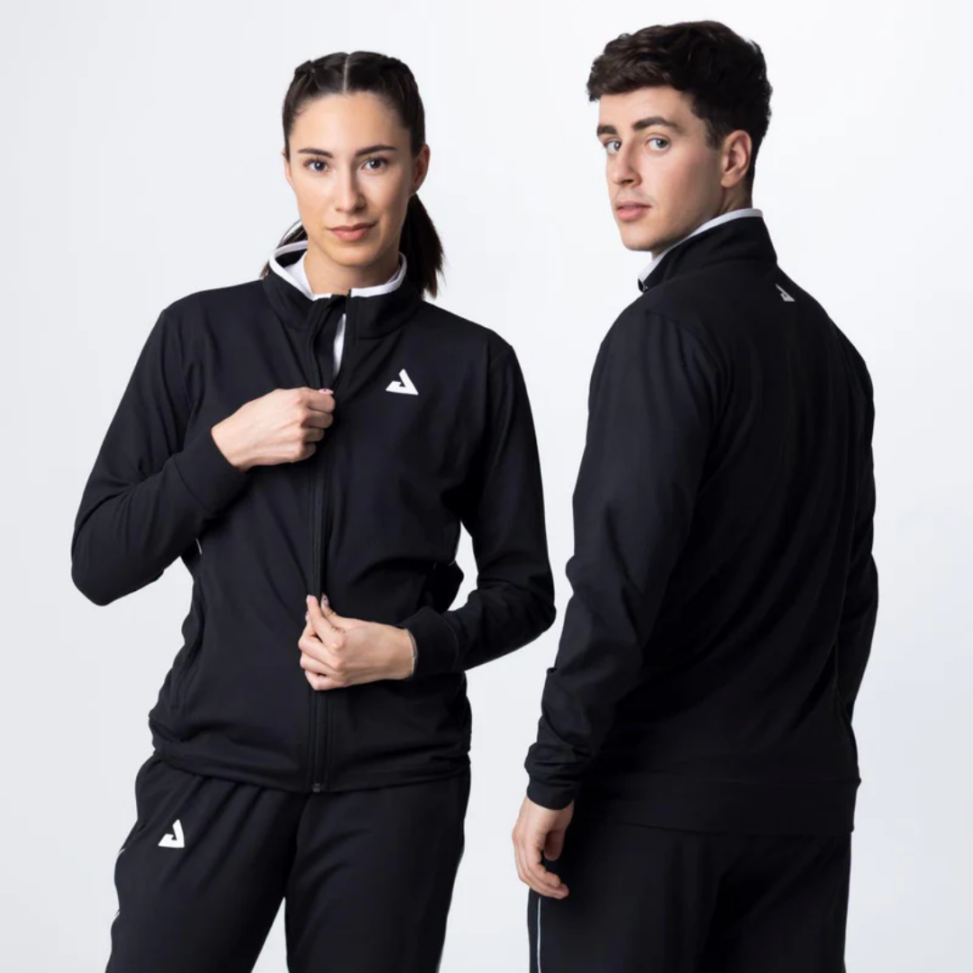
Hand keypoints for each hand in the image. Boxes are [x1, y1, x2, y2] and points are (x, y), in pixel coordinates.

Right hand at [211, 387, 335, 471]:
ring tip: (292, 432)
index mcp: (297, 398)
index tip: (318, 409)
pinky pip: (313, 448)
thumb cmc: (254, 415)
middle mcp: (301, 415)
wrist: (238, 440)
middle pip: (328, 419)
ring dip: (311, 434)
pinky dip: (304, 447)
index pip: (329, 403)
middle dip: (319, 420)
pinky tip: (289, 442)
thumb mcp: (276, 396)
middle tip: (303, 421)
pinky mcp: (298, 451)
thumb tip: (327, 394)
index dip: (324, 406)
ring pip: (321, 434)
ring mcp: (301, 435)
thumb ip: (302, 394)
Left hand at [299, 594, 414, 689]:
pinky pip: (315, 681)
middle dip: (309, 629)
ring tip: (320, 640)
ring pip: (305, 661)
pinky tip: (318, 660)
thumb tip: (319, 607)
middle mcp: (333, 661)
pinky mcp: (340, 683)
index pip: (316, 623)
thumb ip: (332, 616)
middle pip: (304, 644)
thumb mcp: (355, 623)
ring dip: (309, 648)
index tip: (311, 600)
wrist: (399, 656)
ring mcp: (335, 674)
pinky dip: (311, 671)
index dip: (313, 608)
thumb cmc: (382, 637)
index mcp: (337, 643)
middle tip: (319, 622)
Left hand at [512, 796, 573, 898]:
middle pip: (526, 874)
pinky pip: (533, 866)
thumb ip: (552, 843)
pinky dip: (545, 878)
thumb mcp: (555, 827)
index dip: (541, 881)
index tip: (556, 887)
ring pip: (529, 873)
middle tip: (560, 893)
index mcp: (523, 837)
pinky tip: (555, 880)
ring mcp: (521, 839)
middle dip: (544, 888)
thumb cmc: (555, 800)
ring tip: (560, 890)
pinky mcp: (528, 838)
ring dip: (546, 886)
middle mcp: (519, 839)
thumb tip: (551, 857)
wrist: (554, 786)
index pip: (527, 867)